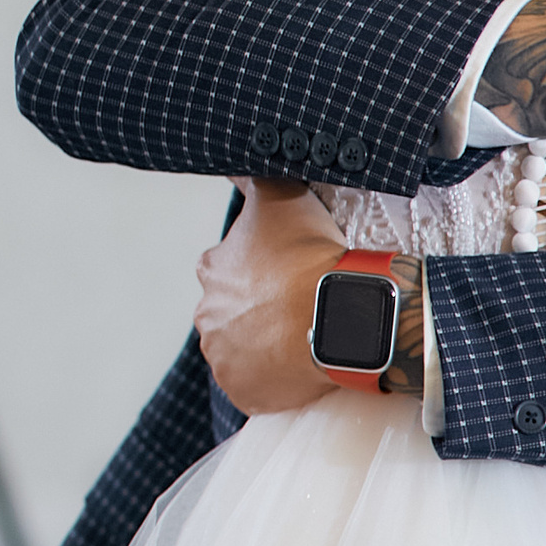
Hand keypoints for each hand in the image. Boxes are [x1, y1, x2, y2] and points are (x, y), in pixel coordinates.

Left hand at [195, 179, 342, 412]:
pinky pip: (257, 387)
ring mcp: (224, 357)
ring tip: (307, 337)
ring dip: (267, 344)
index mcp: (212, 271)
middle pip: (235, 311)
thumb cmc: (309, 255)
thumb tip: (231, 153)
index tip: (291, 273)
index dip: (262, 270)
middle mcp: (206, 314)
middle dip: (262, 310)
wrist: (338, 316)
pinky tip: (301, 367)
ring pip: (244, 349)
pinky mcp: (245, 392)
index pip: (228, 268)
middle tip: (302, 308)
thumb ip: (252, 175)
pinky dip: (275, 381)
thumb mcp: (279, 198)